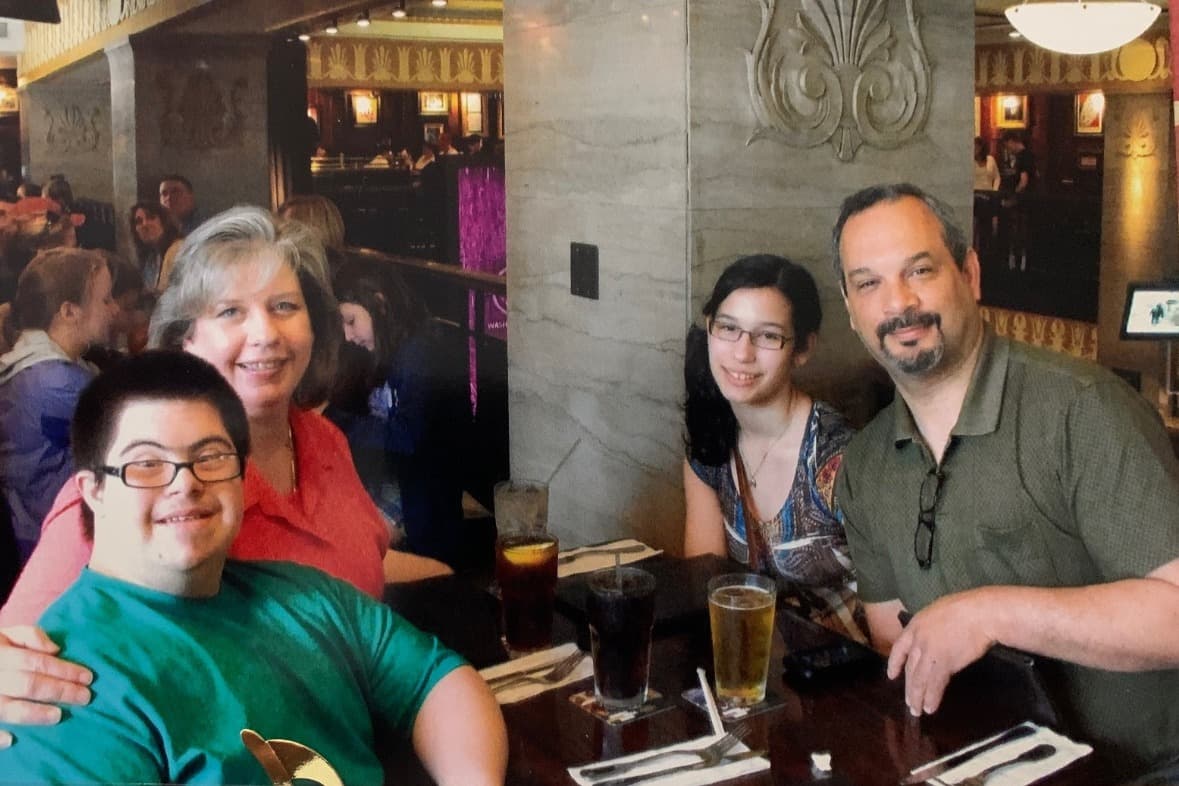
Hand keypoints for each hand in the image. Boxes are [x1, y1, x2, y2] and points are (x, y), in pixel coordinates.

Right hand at [0, 626, 92, 747]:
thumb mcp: (6, 634)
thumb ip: (30, 636)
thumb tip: (55, 649)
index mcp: (0, 655)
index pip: (36, 663)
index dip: (63, 670)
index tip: (88, 677)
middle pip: (28, 685)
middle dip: (59, 691)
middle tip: (85, 697)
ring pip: (8, 708)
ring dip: (33, 713)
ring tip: (58, 716)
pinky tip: (11, 741)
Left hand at [886, 589, 997, 716]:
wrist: (980, 613)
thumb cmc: (966, 609)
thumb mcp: (938, 612)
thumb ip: (930, 629)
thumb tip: (932, 641)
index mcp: (915, 625)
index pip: (898, 648)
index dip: (894, 663)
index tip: (891, 675)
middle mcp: (918, 640)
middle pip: (910, 668)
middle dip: (909, 688)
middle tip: (909, 702)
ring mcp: (930, 652)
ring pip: (919, 679)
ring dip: (917, 697)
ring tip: (917, 710)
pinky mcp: (944, 663)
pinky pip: (934, 684)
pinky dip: (932, 697)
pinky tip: (930, 707)